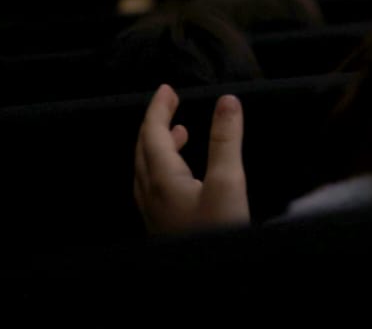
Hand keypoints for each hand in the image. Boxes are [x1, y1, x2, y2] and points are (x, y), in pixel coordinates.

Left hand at [134, 85, 250, 233]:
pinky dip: (163, 164)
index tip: (167, 89)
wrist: (207, 281)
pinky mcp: (162, 225)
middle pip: (143, 150)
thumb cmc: (217, 229)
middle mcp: (150, 193)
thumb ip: (226, 140)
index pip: (152, 134)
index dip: (158, 109)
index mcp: (161, 178)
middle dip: (155, 123)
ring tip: (179, 132)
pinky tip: (181, 173)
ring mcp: (153, 212)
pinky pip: (153, 184)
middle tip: (170, 102)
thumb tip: (227, 100)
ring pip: (146, 168)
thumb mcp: (228, 182)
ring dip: (158, 144)